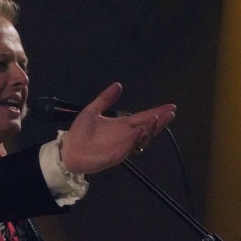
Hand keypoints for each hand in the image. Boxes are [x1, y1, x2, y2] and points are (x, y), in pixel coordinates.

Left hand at [59, 82, 175, 174]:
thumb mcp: (92, 111)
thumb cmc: (80, 132)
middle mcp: (126, 135)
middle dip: (160, 121)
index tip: (170, 107)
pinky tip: (140, 130)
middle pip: (147, 127)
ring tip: (156, 118)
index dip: (156, 112)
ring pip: (141, 138)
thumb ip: (105, 98)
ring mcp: (123, 145)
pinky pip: (129, 147)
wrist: (69, 150)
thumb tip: (118, 84)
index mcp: (121, 124)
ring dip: (149, 129)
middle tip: (171, 112)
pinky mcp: (117, 155)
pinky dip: (135, 139)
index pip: (143, 117)